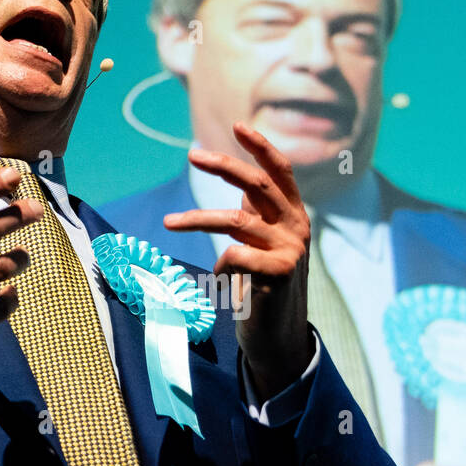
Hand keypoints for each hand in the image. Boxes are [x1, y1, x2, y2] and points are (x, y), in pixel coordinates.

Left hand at [162, 122, 311, 399]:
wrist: (278, 341)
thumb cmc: (263, 290)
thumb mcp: (262, 246)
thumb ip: (257, 215)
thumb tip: (240, 182)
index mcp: (293, 217)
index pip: (280, 172)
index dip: (260, 147)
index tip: (238, 125)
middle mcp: (297, 228)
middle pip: (258, 185)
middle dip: (224, 166)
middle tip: (192, 154)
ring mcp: (290, 250)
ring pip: (235, 221)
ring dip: (196, 219)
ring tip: (168, 222)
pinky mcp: (280, 273)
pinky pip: (234, 256)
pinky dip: (219, 268)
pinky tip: (224, 286)